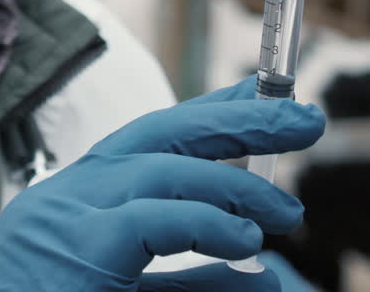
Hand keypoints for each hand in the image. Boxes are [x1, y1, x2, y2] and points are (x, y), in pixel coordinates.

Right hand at [0, 77, 325, 290]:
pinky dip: (208, 223)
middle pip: (161, 133)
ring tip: (288, 214)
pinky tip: (246, 239)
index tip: (267, 96)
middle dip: (238, 119)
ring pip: (162, 167)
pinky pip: (154, 219)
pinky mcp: (75, 249)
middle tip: (304, 118)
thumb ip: (194, 284)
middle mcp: (69, 194)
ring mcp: (64, 216)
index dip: (215, 112)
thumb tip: (266, 275)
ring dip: (235, 183)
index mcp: (80, 200)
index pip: (154, 139)